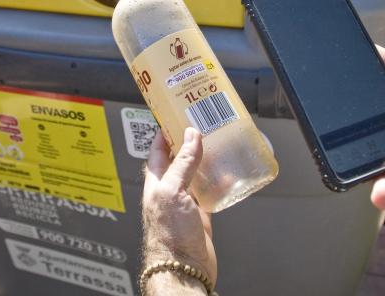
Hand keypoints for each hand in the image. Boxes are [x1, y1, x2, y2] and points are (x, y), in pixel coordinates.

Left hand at [143, 127, 216, 288]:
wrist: (184, 268)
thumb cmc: (168, 235)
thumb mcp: (172, 191)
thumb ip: (182, 163)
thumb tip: (191, 135)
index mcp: (155, 182)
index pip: (157, 150)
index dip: (165, 132)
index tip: (175, 115)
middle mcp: (169, 190)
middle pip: (178, 160)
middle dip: (188, 143)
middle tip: (202, 126)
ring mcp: (184, 203)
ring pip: (195, 174)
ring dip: (205, 161)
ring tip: (218, 145)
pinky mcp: (200, 216)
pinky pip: (209, 193)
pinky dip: (219, 182)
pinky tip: (228, 175)